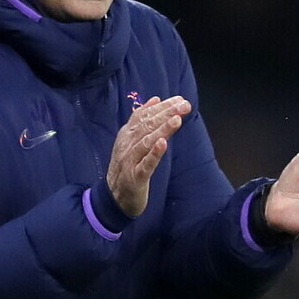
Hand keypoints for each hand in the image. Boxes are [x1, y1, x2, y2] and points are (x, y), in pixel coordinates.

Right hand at [107, 95, 191, 216]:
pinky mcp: (135, 178)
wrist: (114, 198)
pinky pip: (146, 164)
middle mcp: (127, 145)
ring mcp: (130, 161)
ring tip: (177, 119)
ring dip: (162, 129)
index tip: (180, 99)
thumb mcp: (132, 141)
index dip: (162, 107)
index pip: (144, 116)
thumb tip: (156, 99)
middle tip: (184, 105)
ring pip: (147, 142)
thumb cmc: (127, 167)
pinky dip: (154, 154)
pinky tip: (163, 144)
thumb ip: (141, 120)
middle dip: (166, 114)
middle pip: (147, 126)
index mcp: (127, 135)